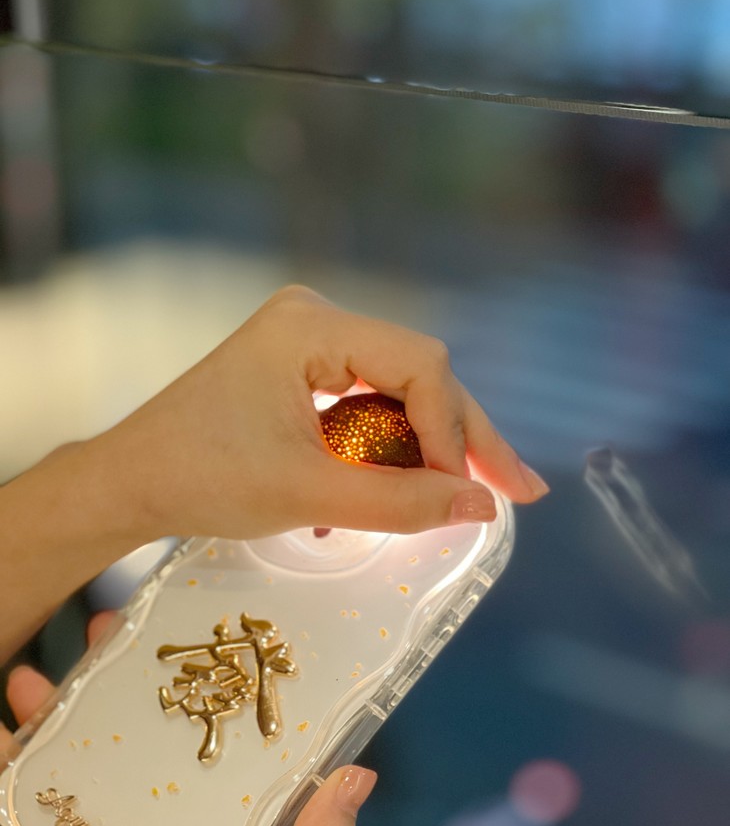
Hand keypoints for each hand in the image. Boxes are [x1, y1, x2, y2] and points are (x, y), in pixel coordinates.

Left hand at [0, 285, 547, 659]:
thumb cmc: (199, 481)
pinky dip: (397, 442)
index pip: (420, 365)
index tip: (463, 494)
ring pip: (401, 388)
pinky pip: (371, 399)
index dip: (454, 432)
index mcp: (311, 326)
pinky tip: (422, 478)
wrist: (130, 483)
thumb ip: (399, 503)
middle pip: (419, 372)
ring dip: (436, 443)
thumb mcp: (306, 495)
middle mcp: (315, 318)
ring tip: (476, 493)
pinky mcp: (303, 367)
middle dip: (466, 437)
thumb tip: (484, 507)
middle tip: (518, 490)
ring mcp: (308, 340)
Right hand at [1, 617, 376, 825]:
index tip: (193, 643)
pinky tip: (4, 733)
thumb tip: (359, 778)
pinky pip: (23, 821)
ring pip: (78, 775)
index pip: (216, 757)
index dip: (205, 697)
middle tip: (106, 634)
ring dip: (55, 722)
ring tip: (37, 674)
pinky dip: (9, 775)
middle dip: (120, 692)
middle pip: (141, 753)